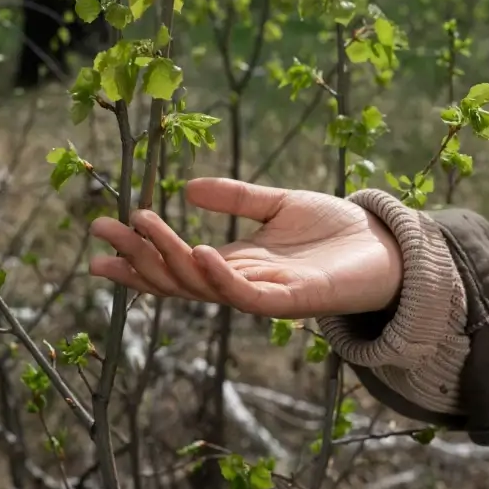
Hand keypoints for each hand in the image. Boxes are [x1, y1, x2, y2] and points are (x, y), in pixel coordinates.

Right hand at [88, 177, 402, 318]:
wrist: (388, 247)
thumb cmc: (337, 230)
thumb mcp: (278, 204)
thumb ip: (237, 198)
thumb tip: (188, 188)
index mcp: (236, 263)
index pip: (175, 263)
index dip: (138, 251)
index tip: (101, 232)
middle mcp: (242, 283)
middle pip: (177, 278)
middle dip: (138, 257)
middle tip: (101, 229)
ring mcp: (265, 295)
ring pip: (203, 287)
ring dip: (169, 259)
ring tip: (142, 226)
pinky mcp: (293, 301)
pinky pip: (248, 296)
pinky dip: (220, 277)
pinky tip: (198, 251)